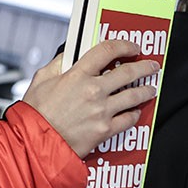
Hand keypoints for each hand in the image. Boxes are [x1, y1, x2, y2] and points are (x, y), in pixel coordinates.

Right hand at [21, 40, 158, 156]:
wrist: (36, 142)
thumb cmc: (36, 112)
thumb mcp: (41, 78)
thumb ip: (59, 63)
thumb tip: (71, 54)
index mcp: (77, 74)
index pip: (107, 51)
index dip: (124, 45)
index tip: (132, 47)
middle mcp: (93, 90)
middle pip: (128, 72)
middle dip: (144, 67)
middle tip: (151, 66)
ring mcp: (102, 111)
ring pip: (134, 96)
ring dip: (146, 90)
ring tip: (150, 88)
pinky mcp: (105, 130)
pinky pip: (128, 119)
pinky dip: (134, 114)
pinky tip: (134, 111)